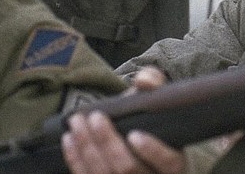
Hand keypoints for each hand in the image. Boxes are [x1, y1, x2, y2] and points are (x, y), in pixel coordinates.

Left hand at [61, 66, 184, 173]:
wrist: (143, 153)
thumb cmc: (154, 125)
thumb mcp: (160, 103)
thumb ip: (156, 85)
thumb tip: (144, 80)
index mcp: (174, 163)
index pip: (169, 161)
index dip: (152, 150)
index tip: (134, 134)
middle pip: (128, 168)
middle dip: (108, 142)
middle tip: (95, 117)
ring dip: (87, 148)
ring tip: (77, 123)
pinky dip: (76, 159)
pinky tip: (69, 140)